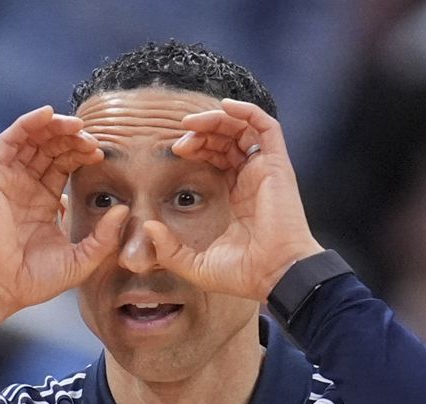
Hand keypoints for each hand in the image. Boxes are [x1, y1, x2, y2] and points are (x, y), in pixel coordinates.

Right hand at [0, 106, 127, 327]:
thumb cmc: (35, 279)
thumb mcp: (81, 259)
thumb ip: (104, 238)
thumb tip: (124, 211)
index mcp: (44, 200)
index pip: (65, 164)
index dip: (82, 154)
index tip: (101, 154)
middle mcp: (25, 185)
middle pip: (51, 147)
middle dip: (72, 139)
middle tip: (91, 140)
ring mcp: (8, 178)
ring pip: (33, 138)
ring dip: (54, 126)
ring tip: (75, 125)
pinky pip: (10, 140)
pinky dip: (27, 123)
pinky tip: (47, 114)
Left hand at [145, 98, 324, 300]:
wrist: (274, 274)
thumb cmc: (243, 273)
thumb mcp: (194, 264)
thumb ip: (169, 249)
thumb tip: (149, 228)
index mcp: (238, 196)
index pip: (219, 157)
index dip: (198, 147)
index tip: (175, 151)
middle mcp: (253, 179)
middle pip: (228, 138)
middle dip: (202, 131)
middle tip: (180, 138)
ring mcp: (266, 170)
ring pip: (243, 128)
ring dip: (217, 119)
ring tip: (192, 123)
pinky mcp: (277, 166)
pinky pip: (267, 126)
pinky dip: (248, 111)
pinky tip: (226, 106)